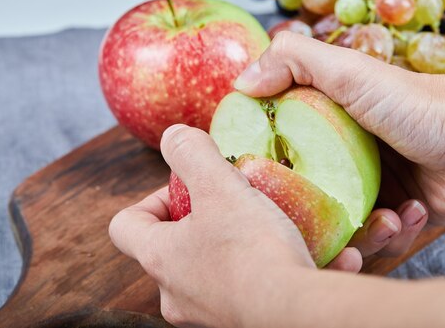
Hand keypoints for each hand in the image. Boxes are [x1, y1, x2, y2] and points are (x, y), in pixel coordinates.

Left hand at [110, 124, 319, 326]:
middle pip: (172, 246)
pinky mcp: (239, 322)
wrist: (296, 315)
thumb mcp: (218, 186)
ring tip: (271, 223)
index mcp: (159, 258)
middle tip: (233, 202)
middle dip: (202, 218)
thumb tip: (173, 136)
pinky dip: (274, 269)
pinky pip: (252, 289)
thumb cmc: (250, 249)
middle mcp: (174, 292)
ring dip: (239, 241)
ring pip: (213, 267)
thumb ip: (191, 153)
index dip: (152, 199)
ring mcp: (205, 313)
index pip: (126, 225)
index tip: (188, 189)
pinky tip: (317, 254)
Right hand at [233, 32, 444, 262]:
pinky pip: (380, 243)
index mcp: (319, 130)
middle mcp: (339, 163)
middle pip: (306, 206)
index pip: (278, 159)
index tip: (261, 193)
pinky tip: (410, 213)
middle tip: (318, 230)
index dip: (266, 180)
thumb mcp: (348, 71)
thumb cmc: (416, 101)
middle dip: (311, 226)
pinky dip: (395, 235)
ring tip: (385, 220)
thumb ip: (291, 60)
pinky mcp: (397, 215)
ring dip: (364, 237)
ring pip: (342, 234)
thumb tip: (240, 83)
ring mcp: (368, 191)